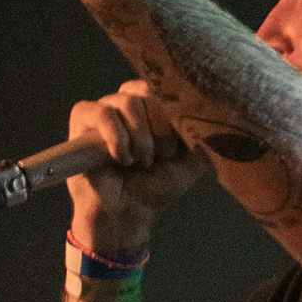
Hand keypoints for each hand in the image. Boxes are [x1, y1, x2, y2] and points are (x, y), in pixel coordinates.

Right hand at [64, 80, 207, 256]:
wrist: (129, 215)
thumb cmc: (156, 186)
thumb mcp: (191, 161)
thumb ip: (204, 137)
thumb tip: (220, 115)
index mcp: (151, 107)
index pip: (162, 86)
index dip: (171, 113)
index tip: (175, 145)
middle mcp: (126, 104)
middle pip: (144, 92)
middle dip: (158, 129)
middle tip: (158, 158)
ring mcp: (103, 111)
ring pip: (125, 103)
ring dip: (139, 138)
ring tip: (140, 163)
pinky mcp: (81, 123)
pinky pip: (99, 113)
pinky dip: (115, 136)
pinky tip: (122, 157)